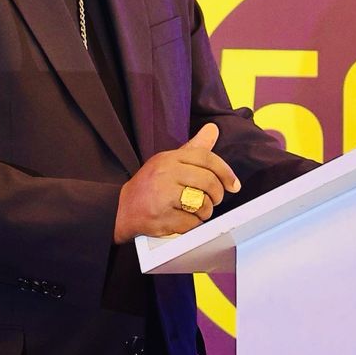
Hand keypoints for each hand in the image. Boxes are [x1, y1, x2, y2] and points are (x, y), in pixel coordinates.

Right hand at [113, 123, 240, 242]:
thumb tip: (213, 129)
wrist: (122, 209)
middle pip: (208, 182)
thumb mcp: (168, 161)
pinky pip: (191, 223)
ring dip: (205, 212)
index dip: (225, 172)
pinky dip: (192, 225)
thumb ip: (194, 148)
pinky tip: (183, 220)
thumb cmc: (149, 185)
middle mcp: (165, 174)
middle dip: (217, 195)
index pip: (206, 159)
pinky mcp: (161, 218)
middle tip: (214, 200)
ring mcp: (162, 196)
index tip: (233, 185)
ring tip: (196, 211)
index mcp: (169, 158)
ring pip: (202, 204)